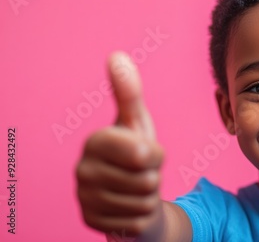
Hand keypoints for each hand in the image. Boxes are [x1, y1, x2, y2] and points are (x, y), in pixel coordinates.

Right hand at [76, 51, 164, 237]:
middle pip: (147, 180)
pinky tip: (129, 207)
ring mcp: (85, 200)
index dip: (155, 155)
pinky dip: (141, 217)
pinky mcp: (92, 223)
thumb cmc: (137, 154)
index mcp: (95, 142)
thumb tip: (117, 55)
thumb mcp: (137, 122)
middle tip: (141, 173)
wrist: (131, 193)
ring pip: (143, 202)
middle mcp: (83, 170)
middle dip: (152, 178)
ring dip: (148, 197)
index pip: (144, 153)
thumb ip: (129, 92)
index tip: (146, 152)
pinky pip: (137, 222)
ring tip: (135, 188)